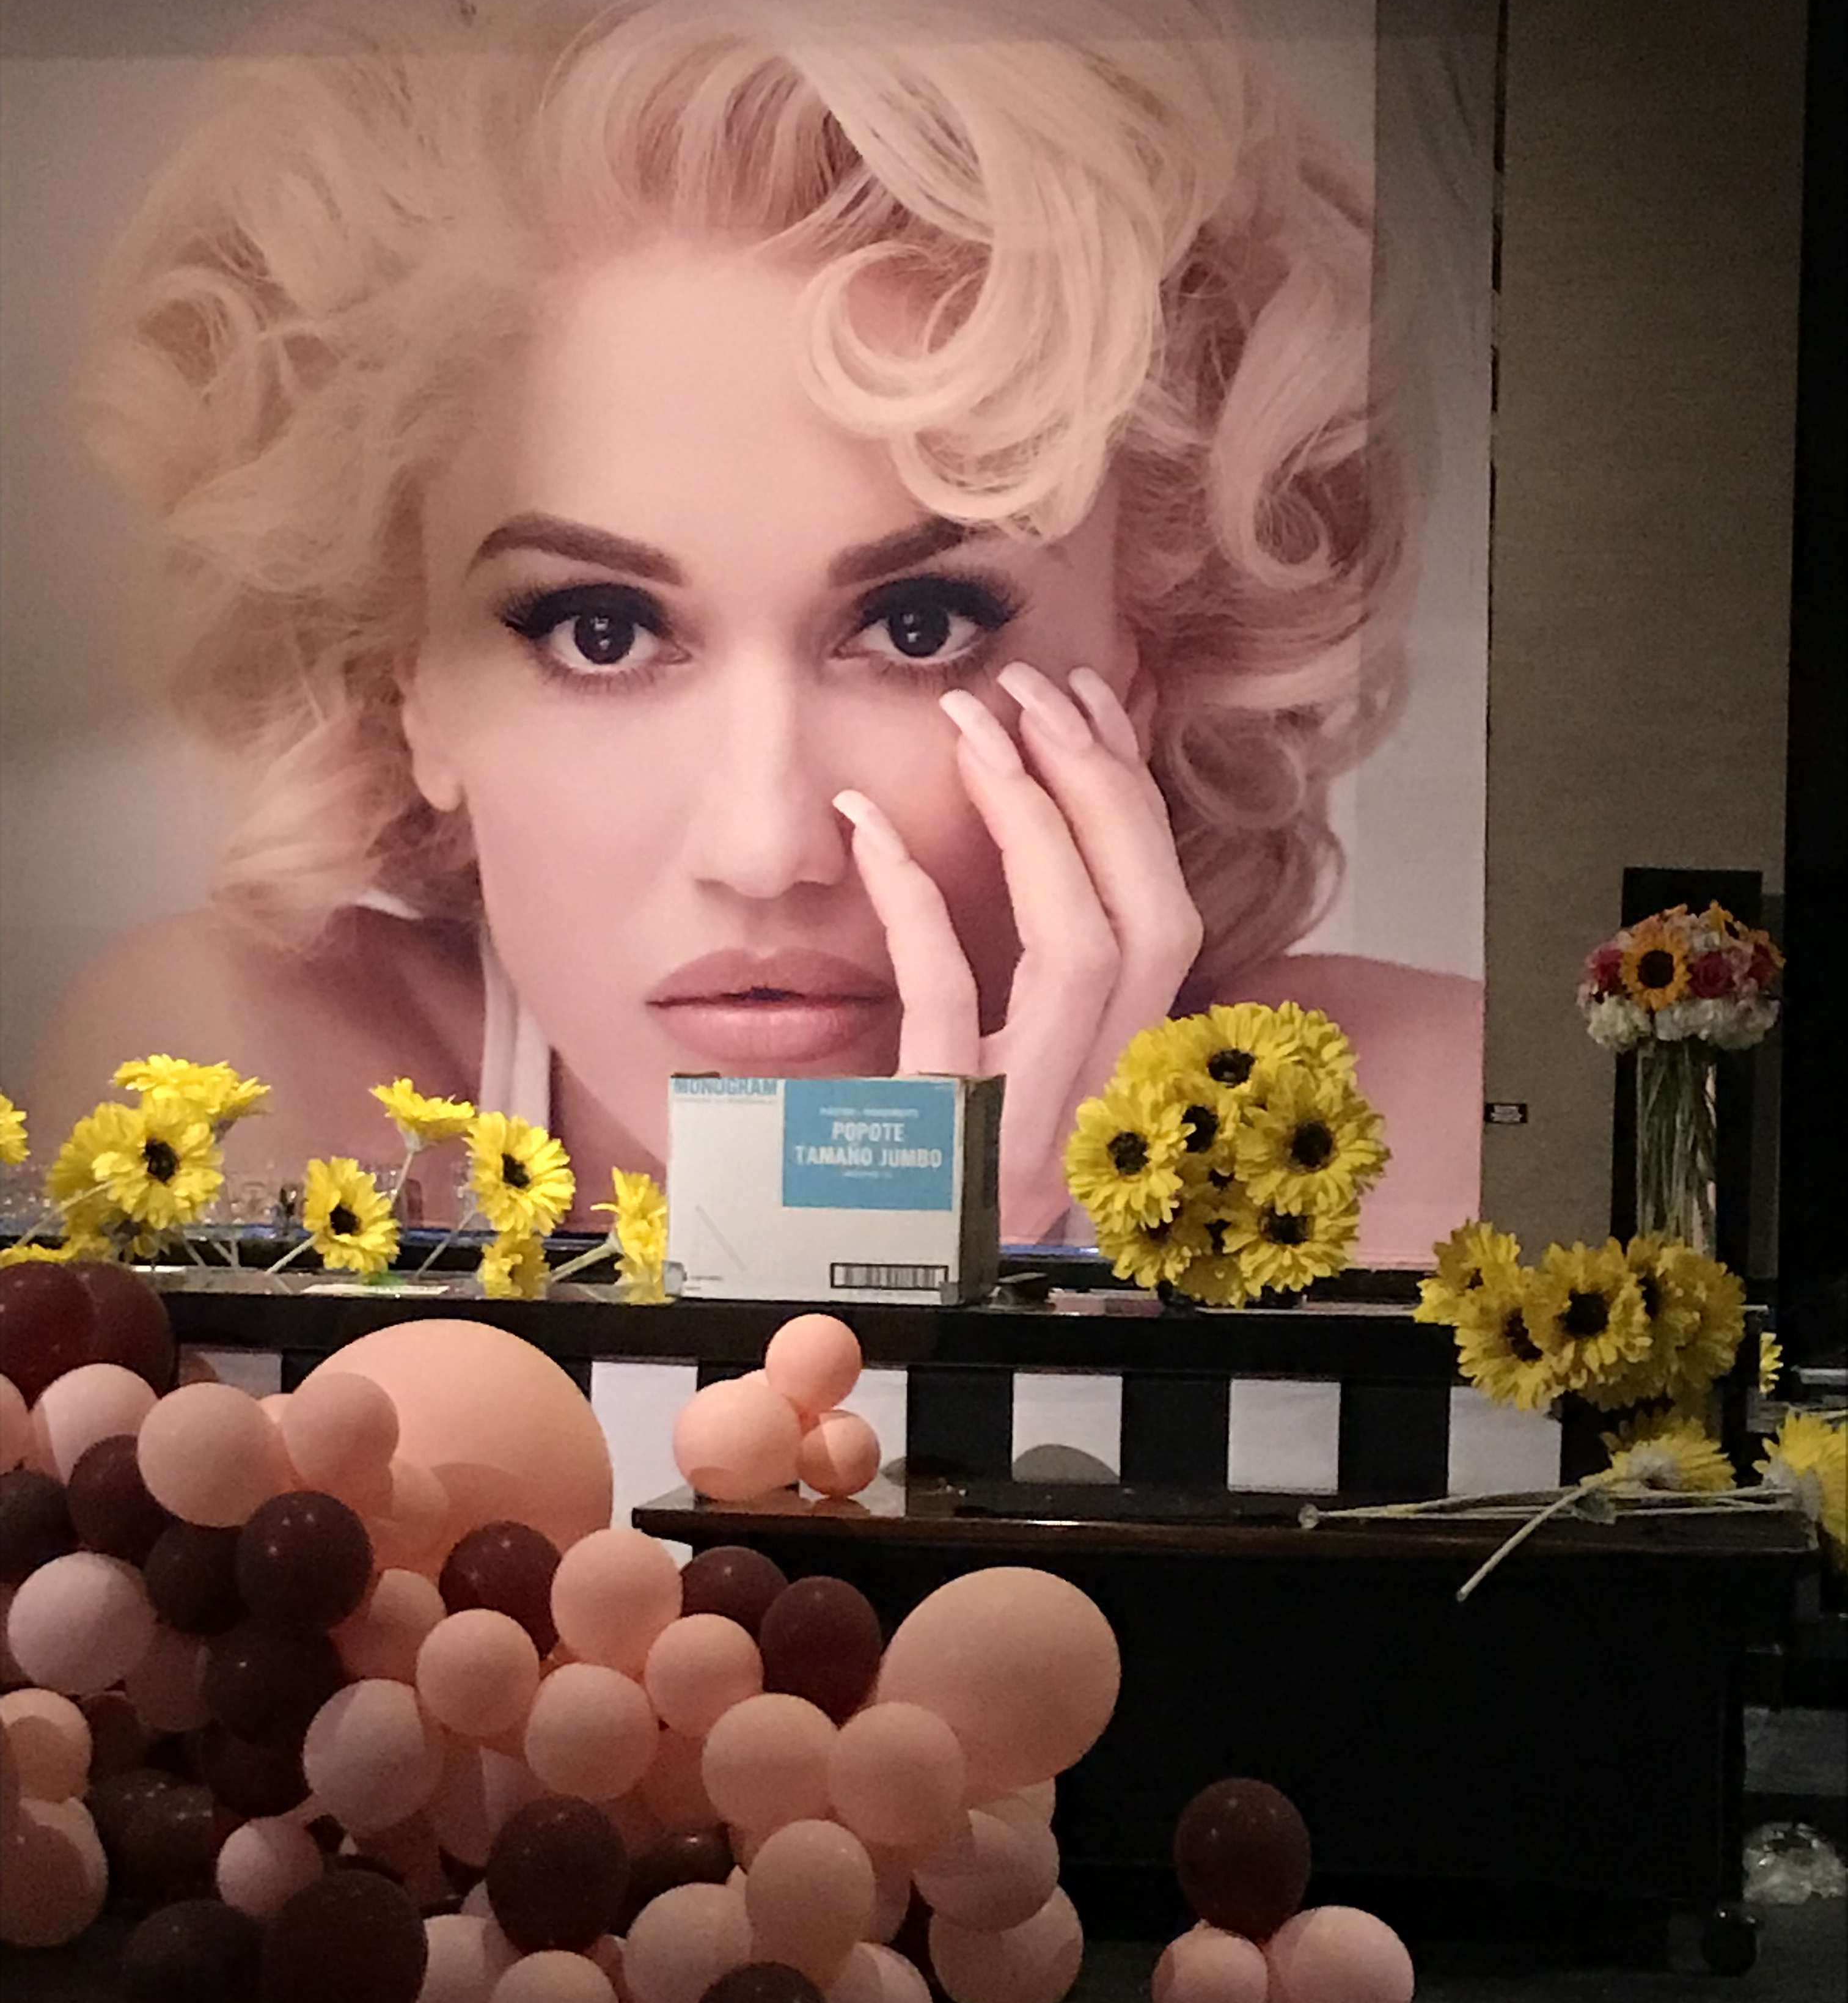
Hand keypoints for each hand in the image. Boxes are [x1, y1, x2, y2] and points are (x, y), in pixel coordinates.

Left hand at [834, 661, 1202, 1240]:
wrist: (828, 1313)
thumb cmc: (887, 1189)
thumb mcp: (975, 1084)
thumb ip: (1011, 994)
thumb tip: (1019, 834)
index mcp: (1110, 1094)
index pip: (1165, 928)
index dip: (1134, 805)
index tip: (1087, 702)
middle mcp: (1093, 1123)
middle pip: (1152, 927)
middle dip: (1099, 789)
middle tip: (1025, 689)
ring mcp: (1025, 1146)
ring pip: (1083, 956)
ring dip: (1032, 821)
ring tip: (969, 725)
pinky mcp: (938, 1162)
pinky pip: (945, 1010)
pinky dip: (915, 904)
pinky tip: (867, 827)